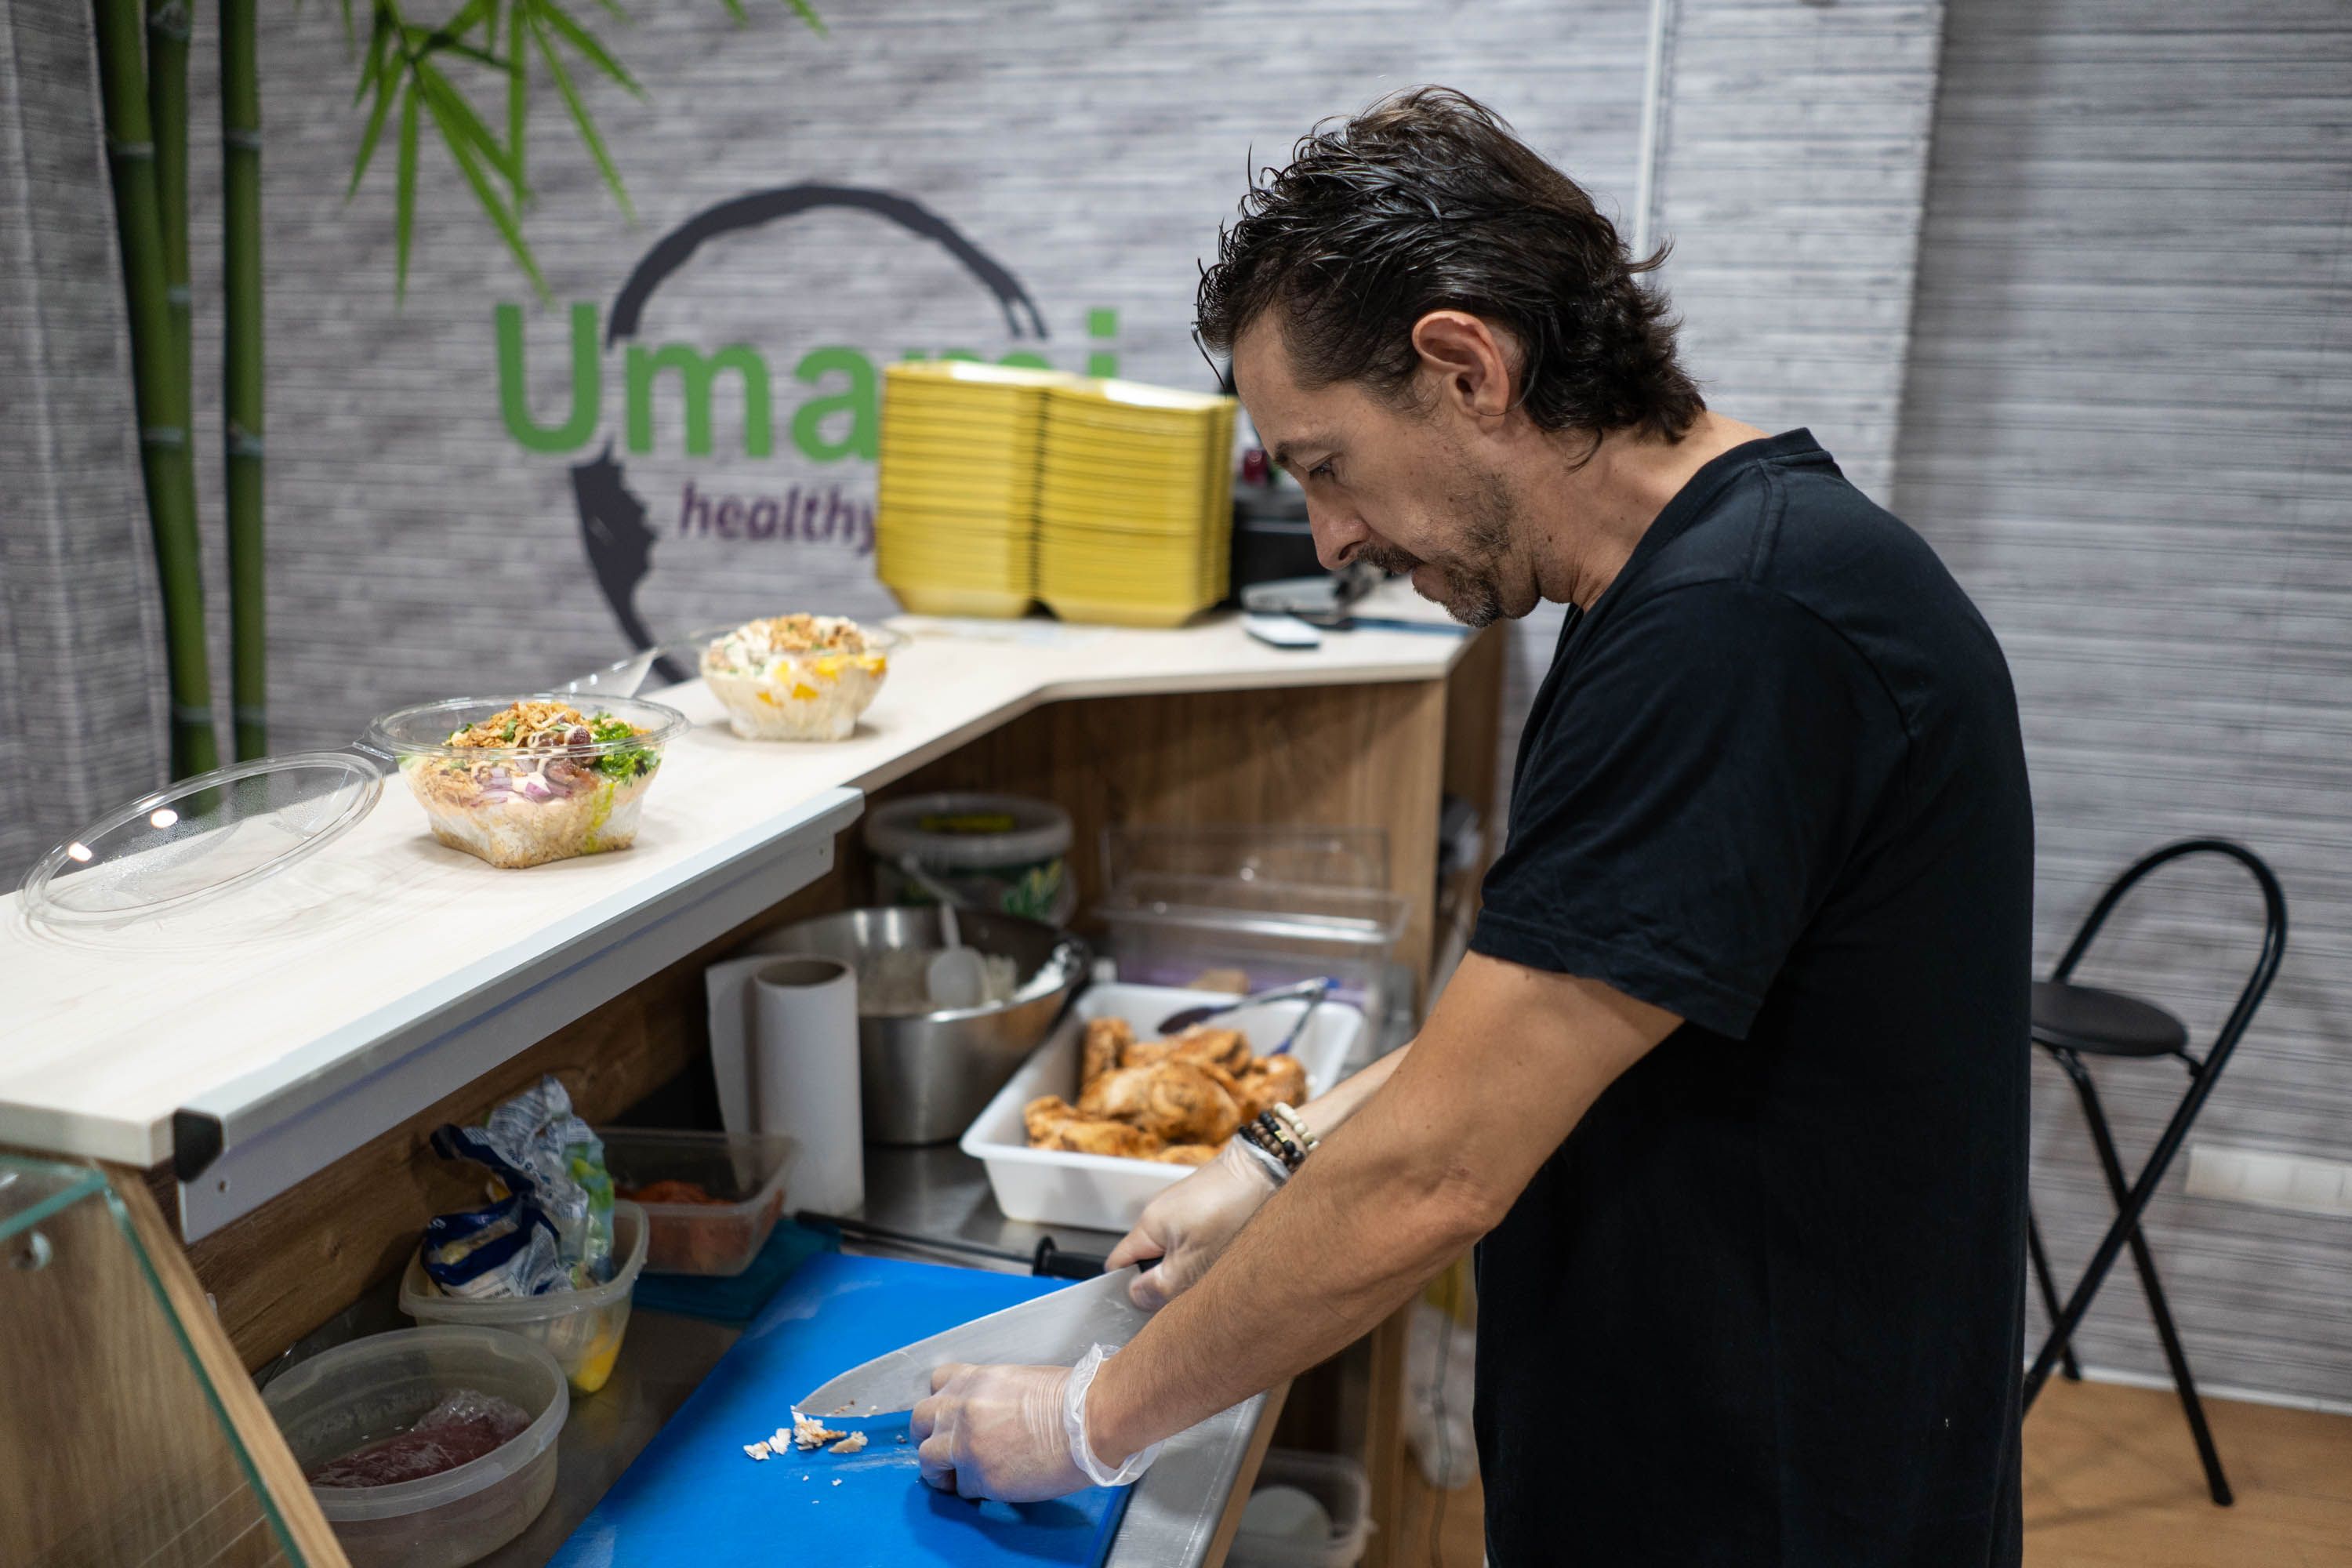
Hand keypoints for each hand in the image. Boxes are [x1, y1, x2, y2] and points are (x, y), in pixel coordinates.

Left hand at [911, 1362, 1085, 1501]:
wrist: (1090, 1419)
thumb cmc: (1072, 1399)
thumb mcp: (1021, 1380)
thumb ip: (992, 1395)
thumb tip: (989, 1415)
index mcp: (976, 1379)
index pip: (936, 1383)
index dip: (942, 1404)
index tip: (950, 1418)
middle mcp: (963, 1407)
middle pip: (920, 1420)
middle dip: (928, 1436)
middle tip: (945, 1450)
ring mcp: (967, 1442)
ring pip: (927, 1458)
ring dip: (941, 1470)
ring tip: (957, 1477)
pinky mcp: (979, 1475)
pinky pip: (961, 1488)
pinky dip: (972, 1490)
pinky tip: (991, 1486)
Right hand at [1104, 1139, 1278, 1309]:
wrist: (1268, 1169)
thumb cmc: (1230, 1211)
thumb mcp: (1191, 1262)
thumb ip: (1160, 1285)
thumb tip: (1135, 1297)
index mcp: (1148, 1223)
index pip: (1119, 1263)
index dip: (1124, 1289)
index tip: (1140, 1311)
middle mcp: (1161, 1211)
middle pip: (1149, 1259)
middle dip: (1164, 1282)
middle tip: (1187, 1300)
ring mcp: (1185, 1205)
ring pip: (1175, 1249)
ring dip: (1188, 1268)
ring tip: (1212, 1278)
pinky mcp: (1208, 1202)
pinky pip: (1195, 1236)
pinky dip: (1206, 1252)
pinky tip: (1226, 1259)